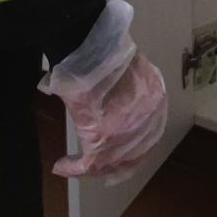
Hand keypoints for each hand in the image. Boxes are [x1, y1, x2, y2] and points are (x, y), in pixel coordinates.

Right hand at [48, 47, 168, 182]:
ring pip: (110, 162)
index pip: (148, 135)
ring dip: (91, 167)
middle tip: (97, 170)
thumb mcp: (127, 69)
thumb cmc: (102, 51)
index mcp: (155, 99)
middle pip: (132, 154)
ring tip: (73, 167)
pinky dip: (73, 168)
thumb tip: (114, 98)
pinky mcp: (103, 138)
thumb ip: (128, 88)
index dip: (133, 150)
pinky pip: (89, 164)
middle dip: (114, 164)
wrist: (91, 46)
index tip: (120, 158)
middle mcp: (148, 120)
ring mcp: (128, 132)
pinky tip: (61, 166)